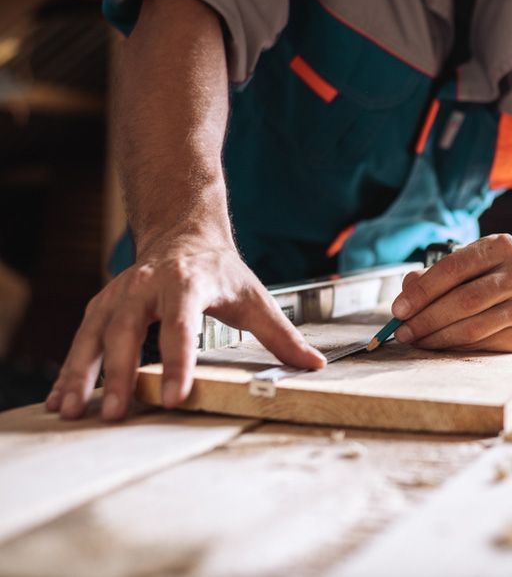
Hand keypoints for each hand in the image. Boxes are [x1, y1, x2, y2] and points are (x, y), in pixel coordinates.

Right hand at [46, 234, 325, 420]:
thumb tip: (315, 364)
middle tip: (118, 413)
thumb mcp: (255, 298)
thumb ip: (282, 335)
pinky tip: (61, 402)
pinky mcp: (102, 305)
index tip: (177, 397)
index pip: (181, 324)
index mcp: (188, 281)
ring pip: (94, 333)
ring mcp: (119, 293)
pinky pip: (82, 338)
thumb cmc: (221, 271)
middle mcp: (147, 284)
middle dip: (121, 372)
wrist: (184, 233)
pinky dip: (70, 370)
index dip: (180, 362)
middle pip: (128, 329)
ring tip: (71, 412)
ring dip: (81, 374)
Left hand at [390, 234, 511, 351]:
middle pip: (464, 300)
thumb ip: (434, 276)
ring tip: (415, 339)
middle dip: (426, 318)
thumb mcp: (467, 264)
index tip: (399, 309)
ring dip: (437, 337)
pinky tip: (439, 344)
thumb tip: (406, 294)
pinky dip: (455, 346)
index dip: (423, 291)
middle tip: (402, 331)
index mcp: (502, 247)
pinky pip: (483, 343)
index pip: (455, 268)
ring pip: (473, 326)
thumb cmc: (490, 277)